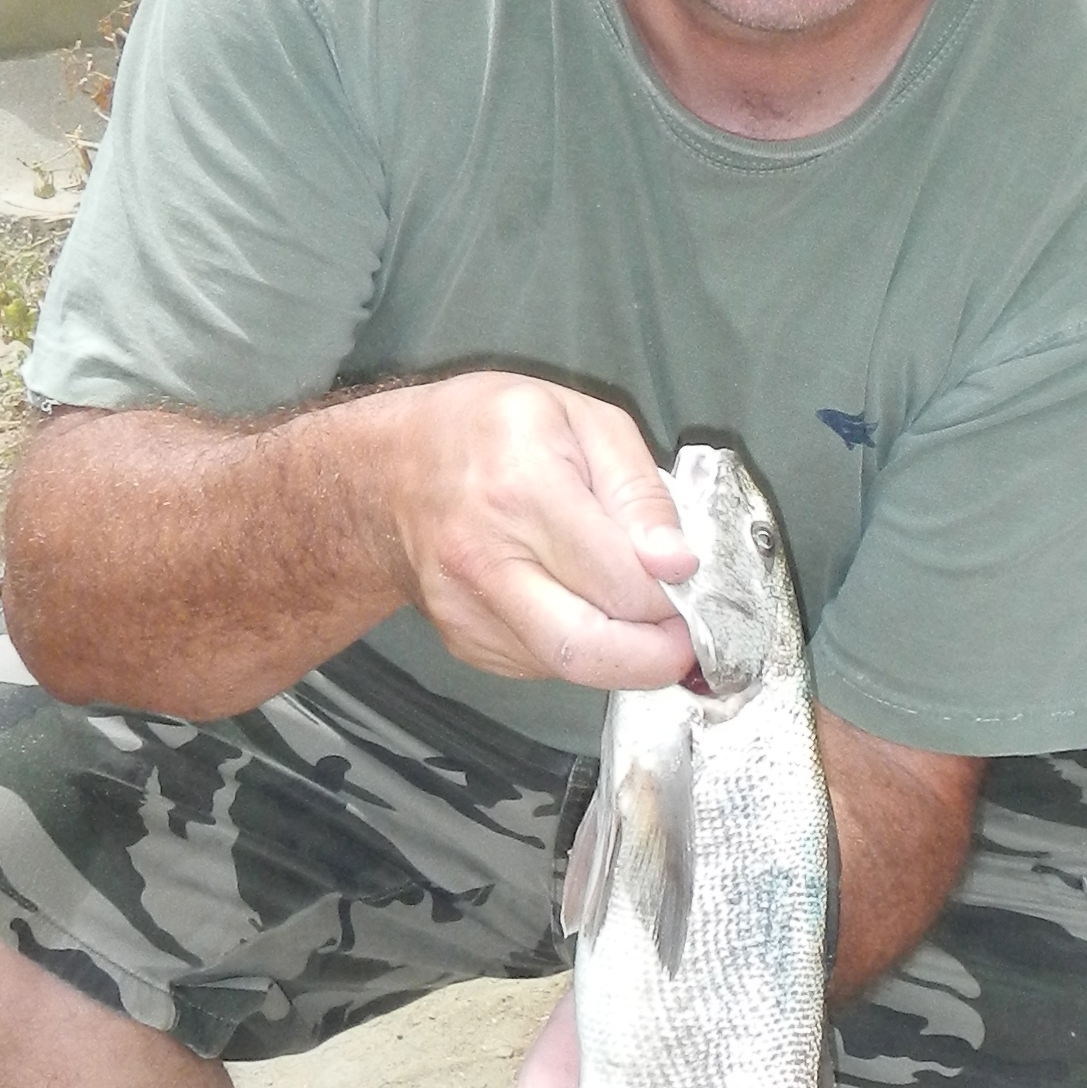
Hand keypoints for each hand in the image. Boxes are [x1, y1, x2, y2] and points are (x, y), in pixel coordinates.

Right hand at [380, 375, 696, 691]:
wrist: (390, 472)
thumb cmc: (495, 429)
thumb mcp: (584, 420)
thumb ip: (639, 491)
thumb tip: (678, 563)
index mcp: (522, 490)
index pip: (619, 579)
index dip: (674, 597)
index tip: (695, 589)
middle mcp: (485, 559)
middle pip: (588, 647)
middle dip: (655, 658)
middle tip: (685, 640)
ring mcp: (467, 610)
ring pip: (569, 667)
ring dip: (621, 655)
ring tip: (637, 616)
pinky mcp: (464, 643)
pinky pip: (543, 666)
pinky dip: (581, 649)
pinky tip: (581, 609)